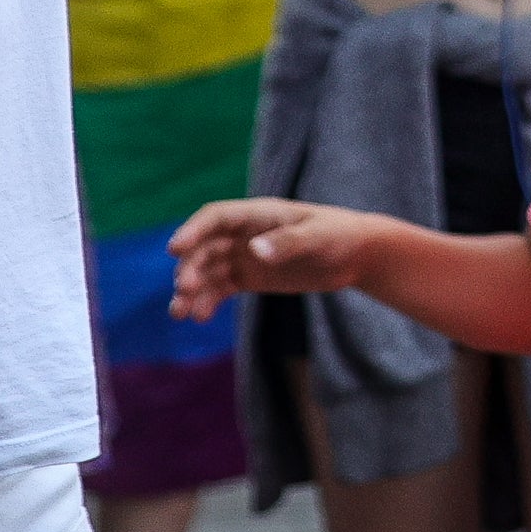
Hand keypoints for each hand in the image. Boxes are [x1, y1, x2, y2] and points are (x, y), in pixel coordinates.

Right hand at [165, 198, 391, 320]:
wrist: (355, 254)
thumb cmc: (339, 236)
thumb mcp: (318, 237)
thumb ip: (287, 243)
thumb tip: (255, 251)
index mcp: (258, 214)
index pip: (216, 217)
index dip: (193, 230)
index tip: (174, 248)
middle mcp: (245, 233)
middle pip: (206, 247)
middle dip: (191, 267)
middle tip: (183, 289)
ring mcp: (246, 255)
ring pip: (208, 270)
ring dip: (191, 288)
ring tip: (179, 313)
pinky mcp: (251, 276)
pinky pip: (221, 288)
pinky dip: (207, 301)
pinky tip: (198, 317)